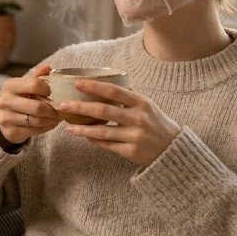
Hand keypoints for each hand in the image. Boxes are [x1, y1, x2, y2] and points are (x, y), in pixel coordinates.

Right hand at [0, 64, 60, 145]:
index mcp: (10, 86)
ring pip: (37, 121)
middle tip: (62, 109)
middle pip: (37, 107)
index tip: (54, 92)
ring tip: (59, 116)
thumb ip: (37, 76)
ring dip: (52, 119)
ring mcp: (6, 118)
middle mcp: (4, 101)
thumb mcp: (25, 85)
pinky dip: (46, 127)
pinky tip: (51, 123)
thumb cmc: (19, 98)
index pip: (34, 84)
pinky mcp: (11, 132)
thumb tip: (48, 68)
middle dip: (53, 109)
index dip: (48, 89)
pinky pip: (34, 131)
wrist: (4, 117)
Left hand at [61, 79, 181, 165]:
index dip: (94, 86)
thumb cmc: (158, 124)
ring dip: (82, 129)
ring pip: (102, 132)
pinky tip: (84, 136)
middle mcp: (138, 118)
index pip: (114, 91)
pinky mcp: (131, 152)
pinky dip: (94, 140)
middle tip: (63, 105)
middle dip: (80, 107)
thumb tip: (107, 83)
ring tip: (68, 127)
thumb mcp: (148, 106)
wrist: (174, 150)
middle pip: (103, 111)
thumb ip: (129, 97)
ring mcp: (135, 136)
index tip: (77, 83)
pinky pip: (107, 145)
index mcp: (142, 103)